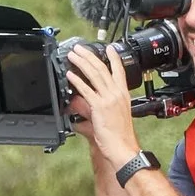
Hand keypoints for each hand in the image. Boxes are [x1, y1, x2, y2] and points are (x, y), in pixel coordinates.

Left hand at [64, 44, 138, 166]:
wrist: (122, 147)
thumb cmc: (120, 135)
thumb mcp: (115, 115)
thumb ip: (101, 105)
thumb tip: (88, 102)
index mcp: (123, 95)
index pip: (119, 71)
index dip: (114, 58)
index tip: (109, 48)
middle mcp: (117, 94)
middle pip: (102, 69)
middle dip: (90, 56)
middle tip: (80, 48)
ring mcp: (108, 99)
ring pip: (94, 75)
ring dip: (82, 63)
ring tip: (73, 56)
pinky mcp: (99, 106)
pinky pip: (86, 90)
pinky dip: (78, 81)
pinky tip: (71, 75)